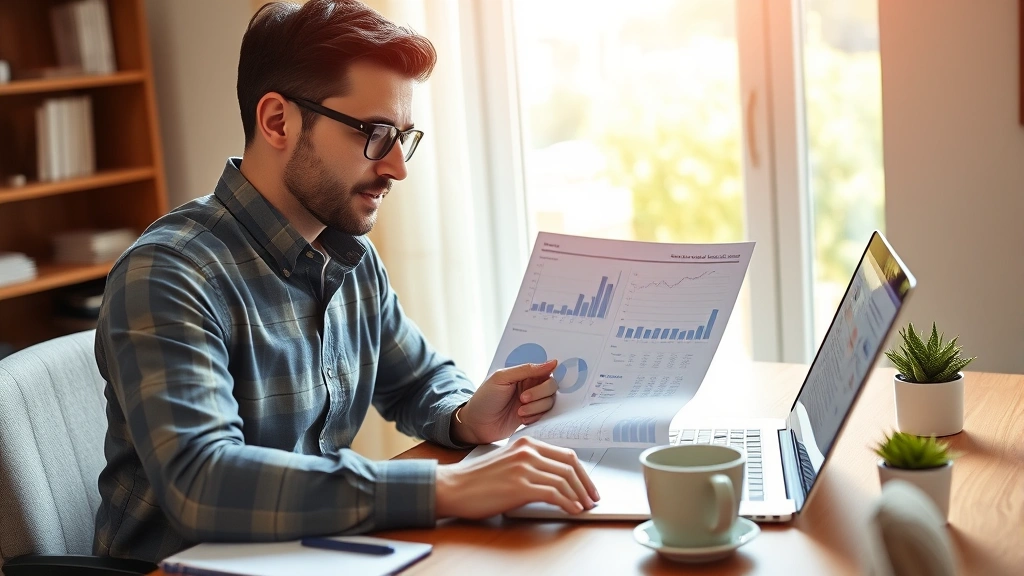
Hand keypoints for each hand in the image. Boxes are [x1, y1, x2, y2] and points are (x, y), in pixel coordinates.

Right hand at [435, 436, 599, 518]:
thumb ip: (529, 464)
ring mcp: (524, 468)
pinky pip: (554, 494)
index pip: (565, 454)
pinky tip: (572, 510)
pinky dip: (568, 503)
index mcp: (526, 444)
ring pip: (564, 480)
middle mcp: (527, 452)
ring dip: (579, 496)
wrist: (454, 487)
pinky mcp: (520, 486)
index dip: (582, 472)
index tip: (588, 485)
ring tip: (584, 507)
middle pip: (569, 466)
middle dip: (586, 484)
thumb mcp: (507, 462)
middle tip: (592, 498)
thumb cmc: (477, 479)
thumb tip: (555, 480)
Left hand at [452, 360, 558, 444]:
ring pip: (549, 402)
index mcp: (524, 374)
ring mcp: (532, 402)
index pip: (546, 370)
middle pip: (551, 386)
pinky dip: (534, 417)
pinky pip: (544, 416)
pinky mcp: (532, 417)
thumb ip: (527, 369)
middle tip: (522, 398)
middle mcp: (530, 386)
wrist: (476, 424)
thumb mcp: (502, 378)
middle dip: (539, 393)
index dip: (548, 374)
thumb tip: (552, 362)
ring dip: (535, 407)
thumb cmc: (485, 398)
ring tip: (519, 411)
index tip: (541, 380)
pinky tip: (520, 418)